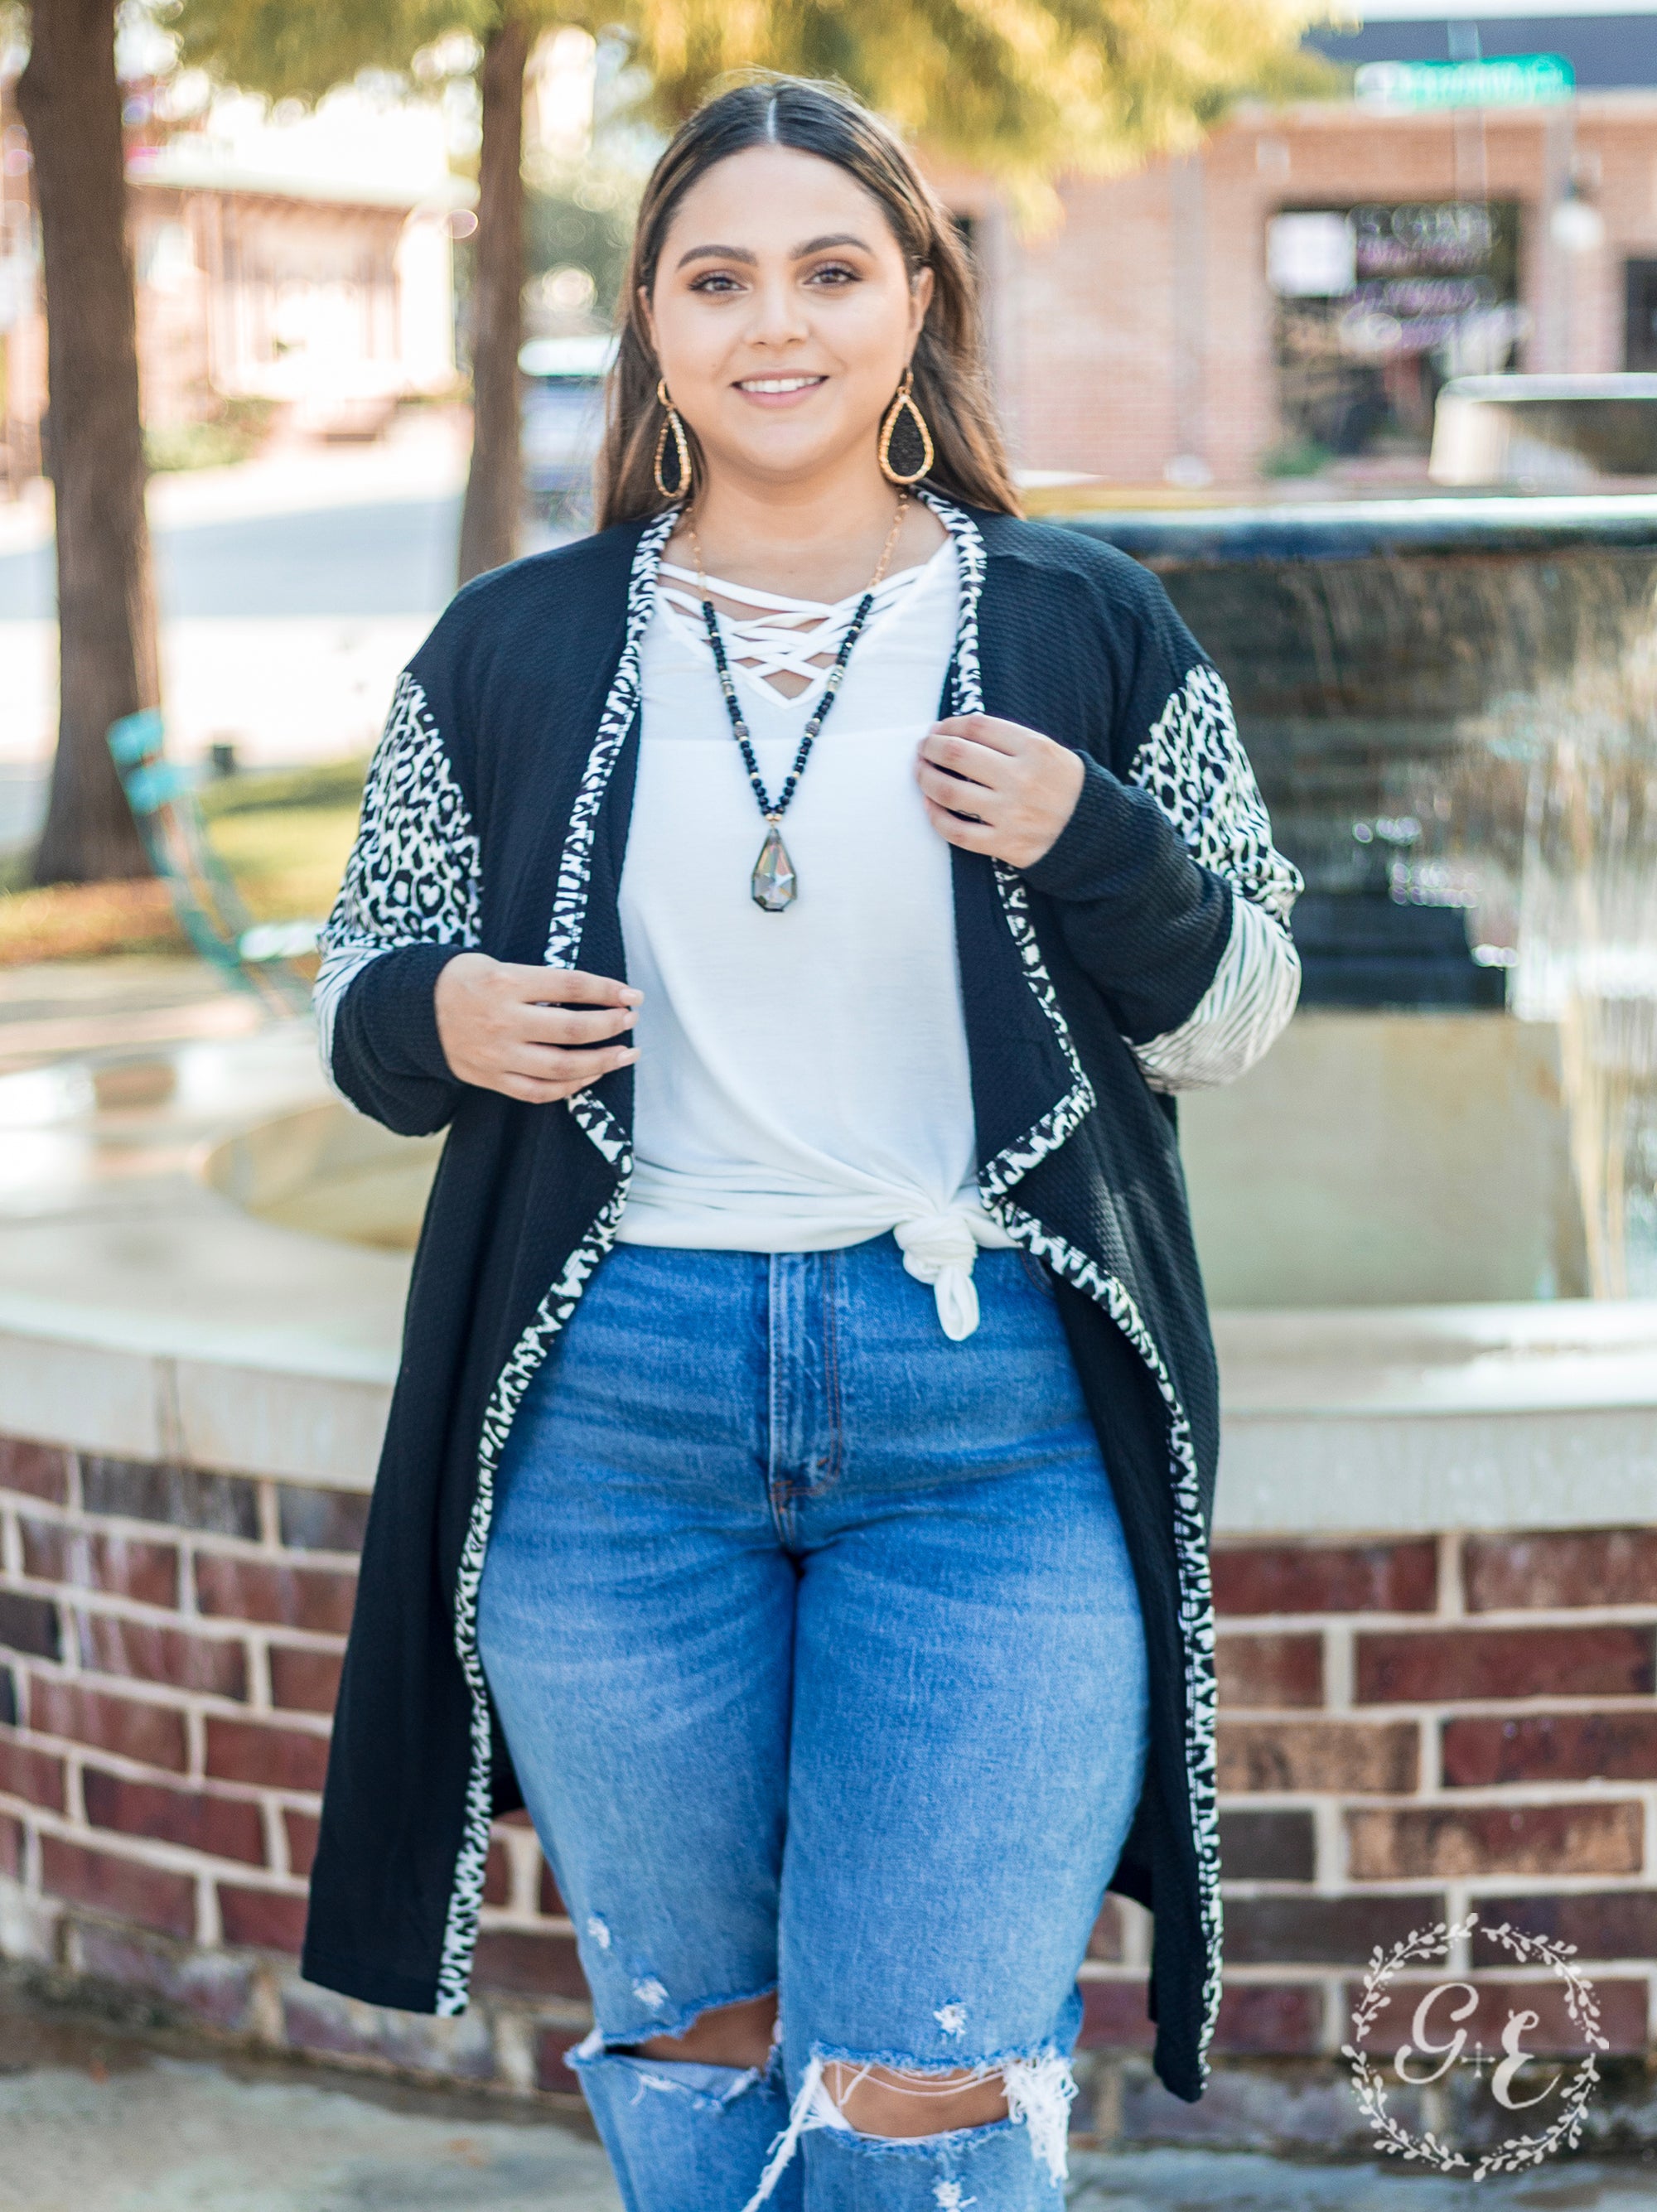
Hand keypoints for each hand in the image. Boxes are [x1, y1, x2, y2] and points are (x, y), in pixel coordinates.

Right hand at [434, 954, 639, 1103]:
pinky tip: (592, 1074)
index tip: (633, 995)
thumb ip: (540, 981)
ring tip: (626, 1054)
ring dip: (603, 1061)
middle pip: (573, 1028)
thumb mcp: (497, 965)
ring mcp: (497, 1055)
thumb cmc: (465, 981)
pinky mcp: (491, 1079)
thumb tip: (596, 995)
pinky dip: (571, 1086)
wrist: (413, 1011)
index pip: (571, 985)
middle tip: (632, 1020)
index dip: (608, 990)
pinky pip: (540, 1091)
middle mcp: (503, 1020)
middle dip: (611, 1025)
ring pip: (562, 1066)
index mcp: (506, 982)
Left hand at [915, 715, 1083, 869]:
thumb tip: (954, 732)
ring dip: (925, 778)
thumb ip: (1009, 740)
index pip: (978, 727)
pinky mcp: (1005, 844)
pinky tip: (930, 806)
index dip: (951, 724)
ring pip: (950, 792)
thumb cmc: (1066, 788)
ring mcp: (1011, 813)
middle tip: (923, 747)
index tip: (939, 728)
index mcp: (1035, 749)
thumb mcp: (1050, 752)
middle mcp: (1022, 779)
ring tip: (920, 771)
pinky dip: (936, 817)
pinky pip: (957, 831)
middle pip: (957, 755)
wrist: (1097, 835)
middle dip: (931, 747)